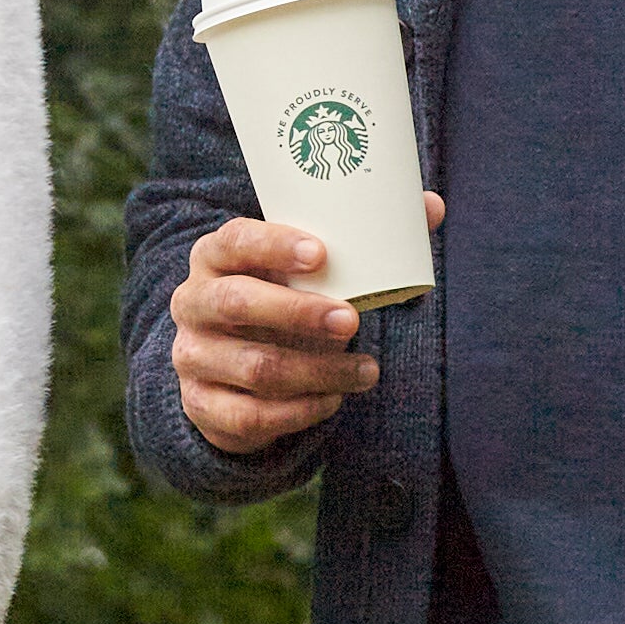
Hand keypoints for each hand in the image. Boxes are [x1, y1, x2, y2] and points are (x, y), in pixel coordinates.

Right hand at [167, 194, 442, 456]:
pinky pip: (251, 416)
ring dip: (319, 371)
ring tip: (367, 370)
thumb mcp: (305, 271)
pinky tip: (332, 400)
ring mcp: (192, 356)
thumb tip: (432, 207)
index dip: (274, 245)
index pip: (235, 241)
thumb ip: (364, 240)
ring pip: (255, 367)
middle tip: (353, 319)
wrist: (228, 367)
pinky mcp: (201, 405)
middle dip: (299, 312)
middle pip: (237, 303)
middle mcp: (193, 302)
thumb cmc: (279, 299)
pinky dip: (301, 411)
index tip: (322, 253)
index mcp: (214, 256)